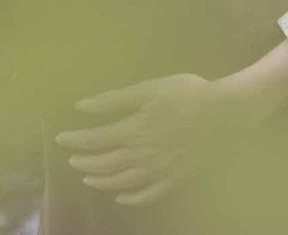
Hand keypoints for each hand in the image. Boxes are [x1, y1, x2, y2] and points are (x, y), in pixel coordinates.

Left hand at [54, 72, 257, 206]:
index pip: (96, 139)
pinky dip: (131, 199)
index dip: (75, 140)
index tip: (60, 138)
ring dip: (101, 181)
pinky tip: (121, 197)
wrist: (227, 113)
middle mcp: (143, 154)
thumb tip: (81, 106)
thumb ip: (115, 100)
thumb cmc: (188, 94)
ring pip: (122, 182)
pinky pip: (149, 195)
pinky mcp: (175, 179)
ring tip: (88, 177)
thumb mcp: (150, 88)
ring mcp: (159, 170)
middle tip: (71, 159)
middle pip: (105, 163)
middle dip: (84, 161)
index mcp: (135, 129)